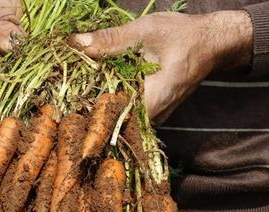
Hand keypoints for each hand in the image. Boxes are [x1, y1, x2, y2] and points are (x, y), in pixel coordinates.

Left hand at [69, 11, 252, 123]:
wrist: (211, 44)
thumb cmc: (183, 36)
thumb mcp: (145, 31)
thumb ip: (111, 39)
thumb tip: (76, 43)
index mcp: (153, 101)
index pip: (111, 118)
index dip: (84, 111)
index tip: (60, 104)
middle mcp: (153, 117)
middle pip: (110, 122)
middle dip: (83, 110)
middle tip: (56, 101)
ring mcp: (152, 117)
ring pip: (116, 119)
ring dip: (94, 106)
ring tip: (65, 98)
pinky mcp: (149, 111)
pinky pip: (123, 111)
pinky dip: (106, 100)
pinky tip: (88, 90)